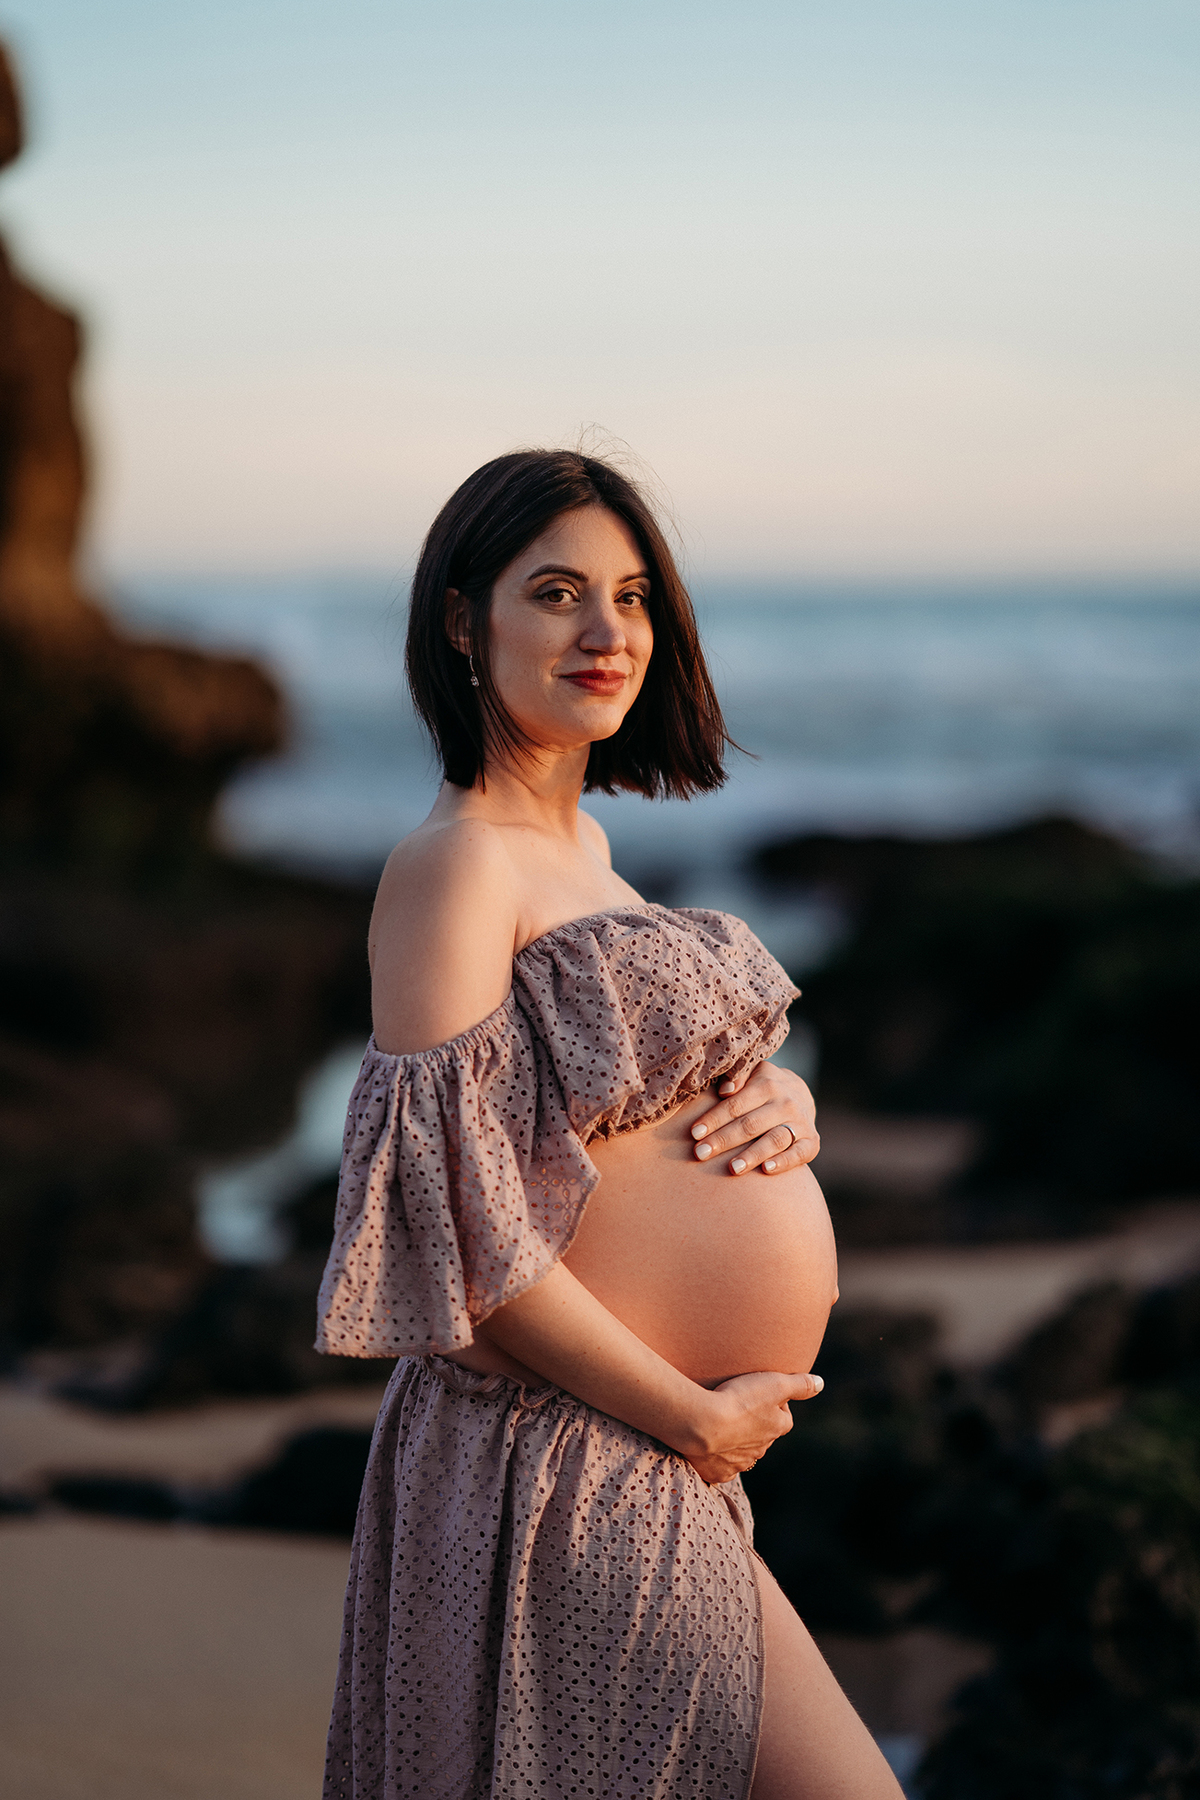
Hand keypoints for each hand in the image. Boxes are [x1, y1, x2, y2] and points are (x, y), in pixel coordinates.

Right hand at [686, 1369, 823, 1484]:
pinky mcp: (719, 1473)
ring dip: (737, 1441)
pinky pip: (723, 1468)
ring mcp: (740, 1463)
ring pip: (743, 1453)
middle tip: (737, 1408)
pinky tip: (710, 1446)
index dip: (773, 1404)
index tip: (759, 1393)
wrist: (702, 1424)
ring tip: (721, 1424)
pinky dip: (719, 1459)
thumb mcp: (774, 1383)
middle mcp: (762, 1450)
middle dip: (755, 1425)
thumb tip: (820, 1383)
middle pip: (763, 1436)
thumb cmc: (739, 1399)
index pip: (784, 1416)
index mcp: (777, 1428)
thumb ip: (800, 1384)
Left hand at [690, 1059, 818, 1176]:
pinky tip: (765, 1170)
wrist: (801, 1097)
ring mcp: (801, 1123)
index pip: (736, 1105)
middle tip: (700, 1154)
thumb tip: (724, 1090)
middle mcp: (786, 1102)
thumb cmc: (762, 1088)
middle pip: (751, 1124)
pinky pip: (798, 1154)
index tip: (694, 1133)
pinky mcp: (812, 1142)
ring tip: (732, 1168)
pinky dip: (783, 1162)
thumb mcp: (751, 1075)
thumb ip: (736, 1077)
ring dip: (752, 1154)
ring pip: (774, 1140)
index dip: (714, 1119)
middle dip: (724, 1140)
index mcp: (767, 1083)